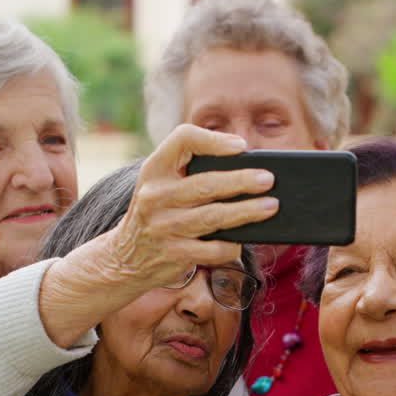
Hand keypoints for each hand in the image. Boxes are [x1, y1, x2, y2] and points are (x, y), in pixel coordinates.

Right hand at [37, 125, 276, 347]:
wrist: (125, 256)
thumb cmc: (158, 211)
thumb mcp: (161, 183)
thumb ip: (191, 170)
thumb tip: (247, 167)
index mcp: (154, 169)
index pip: (182, 139)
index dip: (213, 140)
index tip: (241, 146)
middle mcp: (156, 196)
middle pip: (205, 184)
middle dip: (241, 180)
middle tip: (268, 179)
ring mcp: (163, 226)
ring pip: (213, 217)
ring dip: (246, 212)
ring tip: (270, 206)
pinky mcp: (174, 254)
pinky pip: (212, 249)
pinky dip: (232, 245)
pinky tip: (245, 238)